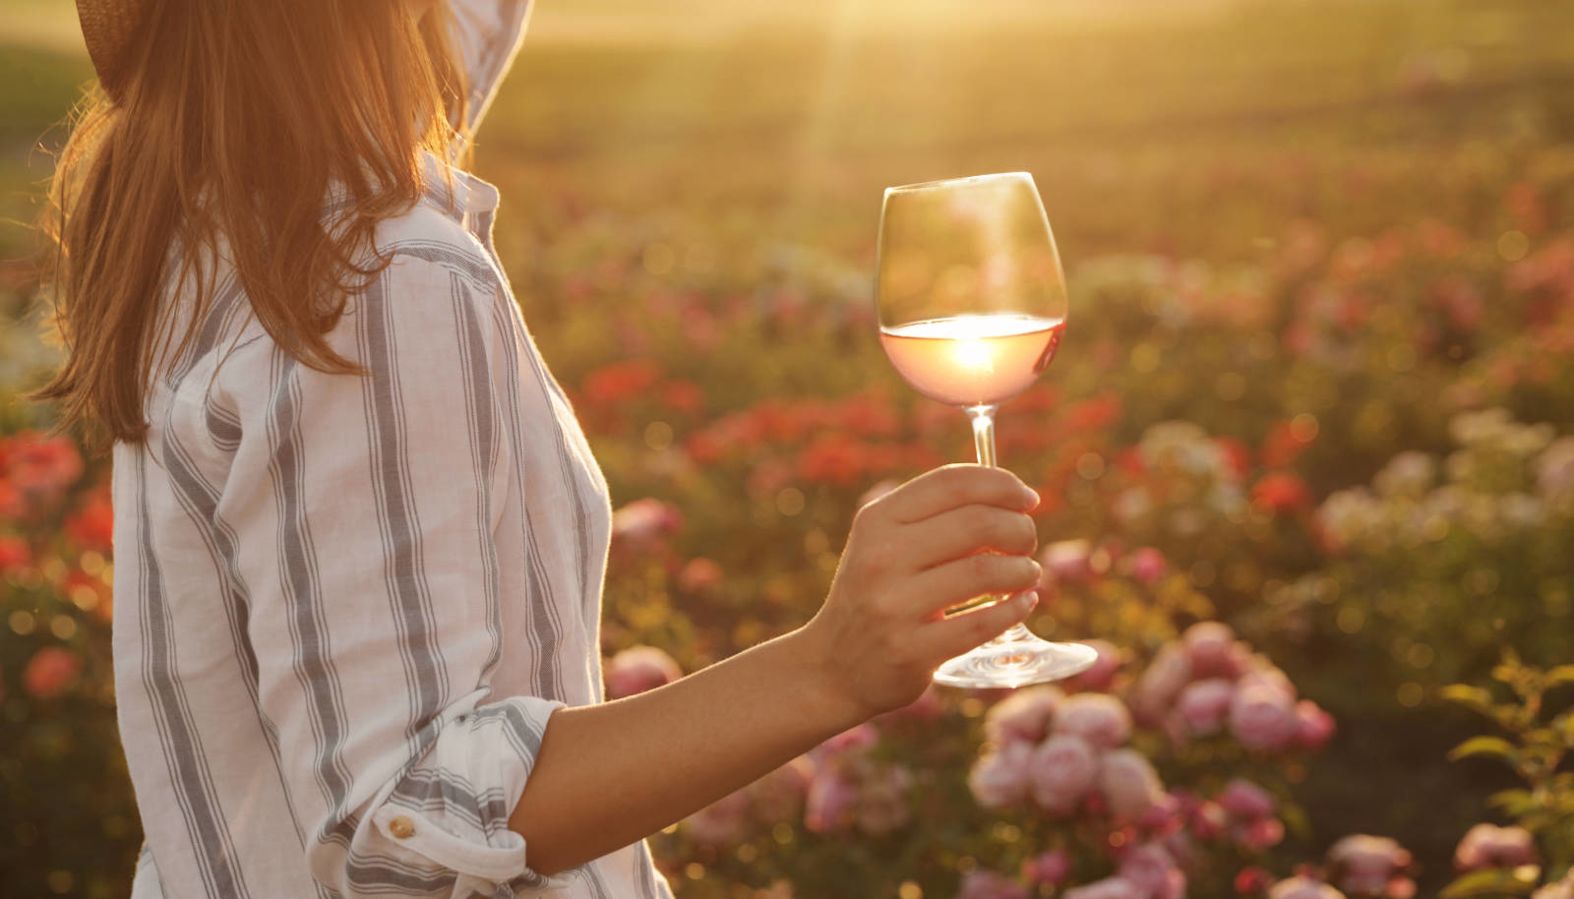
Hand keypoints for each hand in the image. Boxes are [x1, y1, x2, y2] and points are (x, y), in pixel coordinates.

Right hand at [795, 464, 1043, 720]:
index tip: (1027, 498)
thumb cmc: (877, 593)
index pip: (951, 483)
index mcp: (876, 521)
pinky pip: (981, 623)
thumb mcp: (884, 543)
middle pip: (977, 523)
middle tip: (1027, 541)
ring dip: (1022, 570)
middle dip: (1019, 529)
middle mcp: (880, 558)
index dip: (1001, 484)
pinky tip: (1023, 603)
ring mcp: (892, 606)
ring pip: (984, 571)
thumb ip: (934, 516)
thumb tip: (1013, 498)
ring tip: (1027, 574)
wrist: (834, 666)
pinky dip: (1015, 609)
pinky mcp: (909, 651)